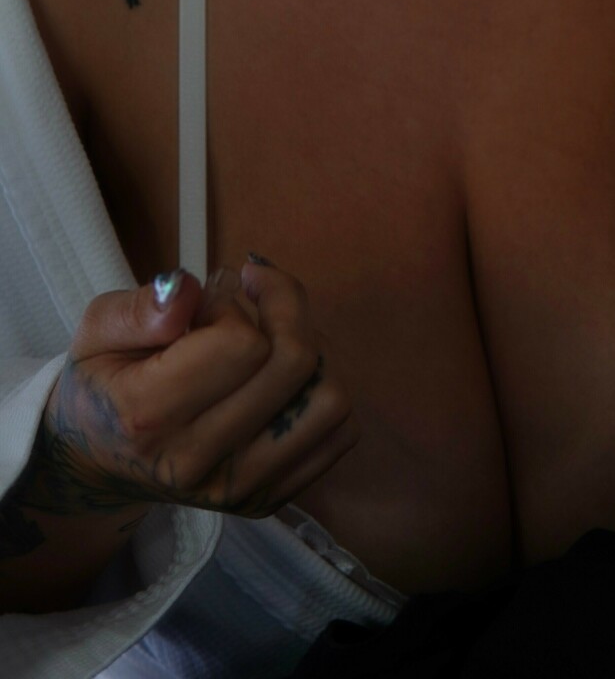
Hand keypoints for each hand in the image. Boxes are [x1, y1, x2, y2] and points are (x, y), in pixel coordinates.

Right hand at [33, 263, 358, 522]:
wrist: (98, 462)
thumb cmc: (104, 383)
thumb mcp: (97, 330)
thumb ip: (140, 308)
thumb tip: (189, 291)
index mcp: (147, 416)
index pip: (241, 343)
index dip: (234, 305)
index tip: (209, 303)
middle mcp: (197, 462)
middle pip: (295, 364)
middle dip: (285, 307)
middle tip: (256, 296)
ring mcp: (238, 490)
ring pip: (330, 401)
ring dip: (316, 349)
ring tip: (276, 336)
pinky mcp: (268, 500)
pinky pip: (339, 434)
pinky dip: (323, 390)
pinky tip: (284, 375)